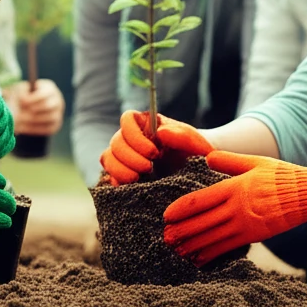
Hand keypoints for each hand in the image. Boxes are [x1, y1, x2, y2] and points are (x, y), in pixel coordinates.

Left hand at [5, 79, 64, 135]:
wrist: (28, 107)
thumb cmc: (23, 95)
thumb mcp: (20, 90)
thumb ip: (17, 92)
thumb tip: (7, 94)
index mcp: (49, 88)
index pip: (45, 93)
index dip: (33, 98)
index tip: (21, 102)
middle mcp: (57, 100)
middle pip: (48, 106)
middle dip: (32, 111)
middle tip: (18, 115)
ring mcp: (58, 113)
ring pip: (48, 118)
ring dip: (32, 121)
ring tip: (18, 122)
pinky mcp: (55, 125)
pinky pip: (47, 129)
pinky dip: (34, 129)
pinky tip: (21, 128)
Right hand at [99, 110, 213, 185]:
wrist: (198, 173)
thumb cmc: (197, 153)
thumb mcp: (197, 143)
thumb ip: (182, 135)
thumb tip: (159, 133)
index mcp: (147, 123)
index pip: (127, 119)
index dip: (134, 136)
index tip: (153, 152)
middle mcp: (132, 138)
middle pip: (115, 141)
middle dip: (129, 157)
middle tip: (148, 168)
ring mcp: (126, 156)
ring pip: (107, 157)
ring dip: (119, 169)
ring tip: (138, 179)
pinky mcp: (124, 175)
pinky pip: (109, 175)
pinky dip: (116, 181)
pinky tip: (132, 187)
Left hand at [162, 151, 306, 265]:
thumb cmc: (281, 175)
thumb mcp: (254, 161)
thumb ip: (229, 161)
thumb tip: (207, 157)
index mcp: (234, 187)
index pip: (201, 200)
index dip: (181, 209)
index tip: (166, 215)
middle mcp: (237, 208)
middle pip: (202, 222)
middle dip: (182, 231)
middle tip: (165, 237)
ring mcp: (246, 224)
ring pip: (212, 238)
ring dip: (192, 245)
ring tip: (176, 249)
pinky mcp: (254, 236)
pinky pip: (228, 248)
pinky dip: (211, 254)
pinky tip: (199, 258)